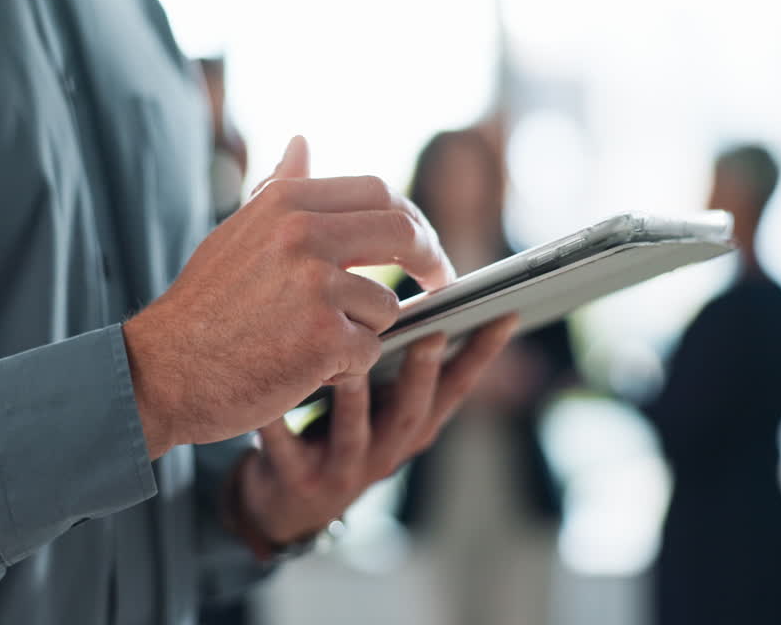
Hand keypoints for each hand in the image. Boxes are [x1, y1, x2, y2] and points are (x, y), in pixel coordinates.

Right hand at [123, 136, 454, 457]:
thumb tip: (303, 143)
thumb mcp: (236, 234)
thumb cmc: (202, 307)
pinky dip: (347, 368)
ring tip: (316, 344)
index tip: (421, 242)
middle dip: (431, 259)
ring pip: (387, 305)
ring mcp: (316, 286)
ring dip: (365, 331)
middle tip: (440, 282)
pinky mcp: (323, 339)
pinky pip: (369, 351)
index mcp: (286, 202)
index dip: (411, 217)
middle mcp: (304, 234)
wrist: (160, 372)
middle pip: (403, 232)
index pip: (378, 191)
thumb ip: (278, 190)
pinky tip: (305, 369)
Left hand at [233, 316, 517, 545]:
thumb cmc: (338, 426)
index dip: (482, 356)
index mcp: (411, 424)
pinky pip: (286, 449)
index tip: (506, 315)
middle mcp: (387, 450)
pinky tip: (273, 402)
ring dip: (357, 399)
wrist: (287, 500)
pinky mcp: (297, 480)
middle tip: (432, 335)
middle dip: (423, 374)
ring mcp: (343, 470)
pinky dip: (279, 425)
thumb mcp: (376, 399)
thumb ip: (394, 356)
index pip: (456, 388)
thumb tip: (417, 281)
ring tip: (355, 363)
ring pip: (355, 433)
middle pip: (411, 412)